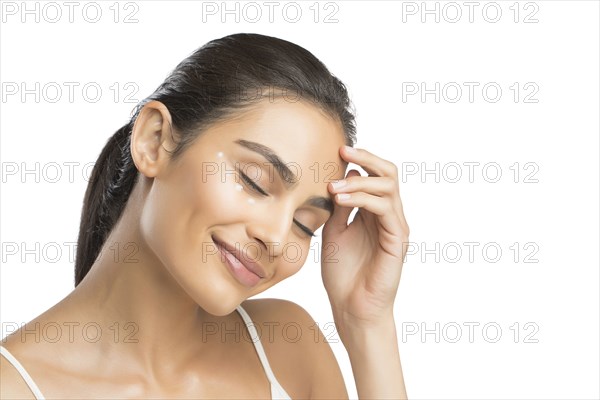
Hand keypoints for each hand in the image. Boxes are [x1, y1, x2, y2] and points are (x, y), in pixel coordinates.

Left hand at [321, 145, 409, 334]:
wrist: (351, 307)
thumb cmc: (342, 273)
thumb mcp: (333, 231)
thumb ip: (339, 207)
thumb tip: (343, 177)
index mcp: (374, 212)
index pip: (375, 175)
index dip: (359, 160)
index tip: (335, 151)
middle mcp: (388, 215)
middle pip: (388, 173)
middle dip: (366, 158)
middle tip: (342, 151)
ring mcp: (395, 226)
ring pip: (388, 187)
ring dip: (359, 183)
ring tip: (332, 188)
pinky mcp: (397, 239)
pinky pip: (386, 209)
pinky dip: (363, 199)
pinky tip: (340, 201)